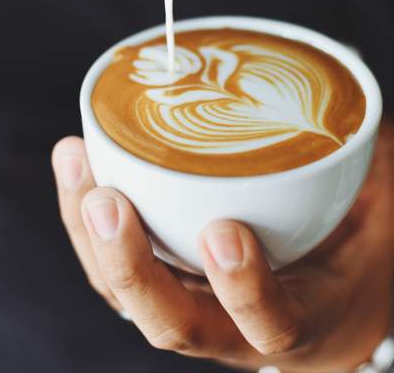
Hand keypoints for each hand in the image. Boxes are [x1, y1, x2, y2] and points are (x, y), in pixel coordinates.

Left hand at [52, 121, 393, 371]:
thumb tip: (353, 116)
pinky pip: (110, 260)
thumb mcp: (369, 223)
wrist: (324, 292)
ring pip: (122, 292)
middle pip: (170, 322)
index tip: (226, 234)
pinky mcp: (158, 275)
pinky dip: (85, 214)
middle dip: (130, 266)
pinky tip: (79, 163)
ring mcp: (186, 301)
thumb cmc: (350, 254)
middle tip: (107, 200)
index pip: (269, 326)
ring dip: (89, 231)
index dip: (245, 291)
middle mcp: (228, 326)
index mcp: (292, 323)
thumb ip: (360, 180)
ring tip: (76, 163)